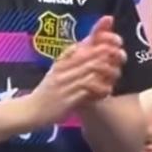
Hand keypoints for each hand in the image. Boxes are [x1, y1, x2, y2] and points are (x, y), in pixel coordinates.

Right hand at [24, 16, 125, 130]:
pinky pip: (88, 91)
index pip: (84, 45)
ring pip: (91, 72)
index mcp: (61, 61)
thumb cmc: (47, 91)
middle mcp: (62, 70)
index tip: (117, 42)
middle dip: (109, 55)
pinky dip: (100, 89)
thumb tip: (87, 41)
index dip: (102, 40)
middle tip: (122, 58)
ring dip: (107, 73)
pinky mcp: (67, 100)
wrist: (30, 111)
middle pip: (90, 56)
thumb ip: (72, 56)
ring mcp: (64, 85)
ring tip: (115, 75)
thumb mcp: (57, 70)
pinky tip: (106, 91)